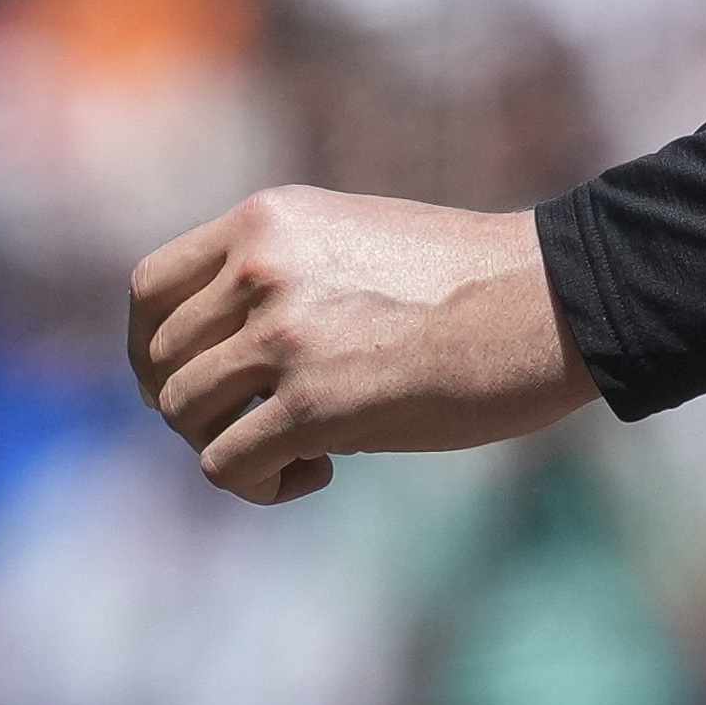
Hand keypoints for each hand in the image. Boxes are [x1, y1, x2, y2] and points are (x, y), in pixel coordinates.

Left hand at [125, 188, 595, 502]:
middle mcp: (262, 267)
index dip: (154, 348)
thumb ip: (280, 274)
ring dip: (231, 446)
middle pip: (163, 363)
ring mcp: (284, 333)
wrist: (555, 302)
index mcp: (269, 220)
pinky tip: (319, 471)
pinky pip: (226, 466)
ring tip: (301, 450)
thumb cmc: (475, 281)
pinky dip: (259, 484)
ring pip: (186, 416)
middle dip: (201, 408)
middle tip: (264, 424)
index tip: (194, 379)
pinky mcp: (314, 403)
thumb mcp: (355, 242)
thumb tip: (219, 352)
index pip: (149, 288)